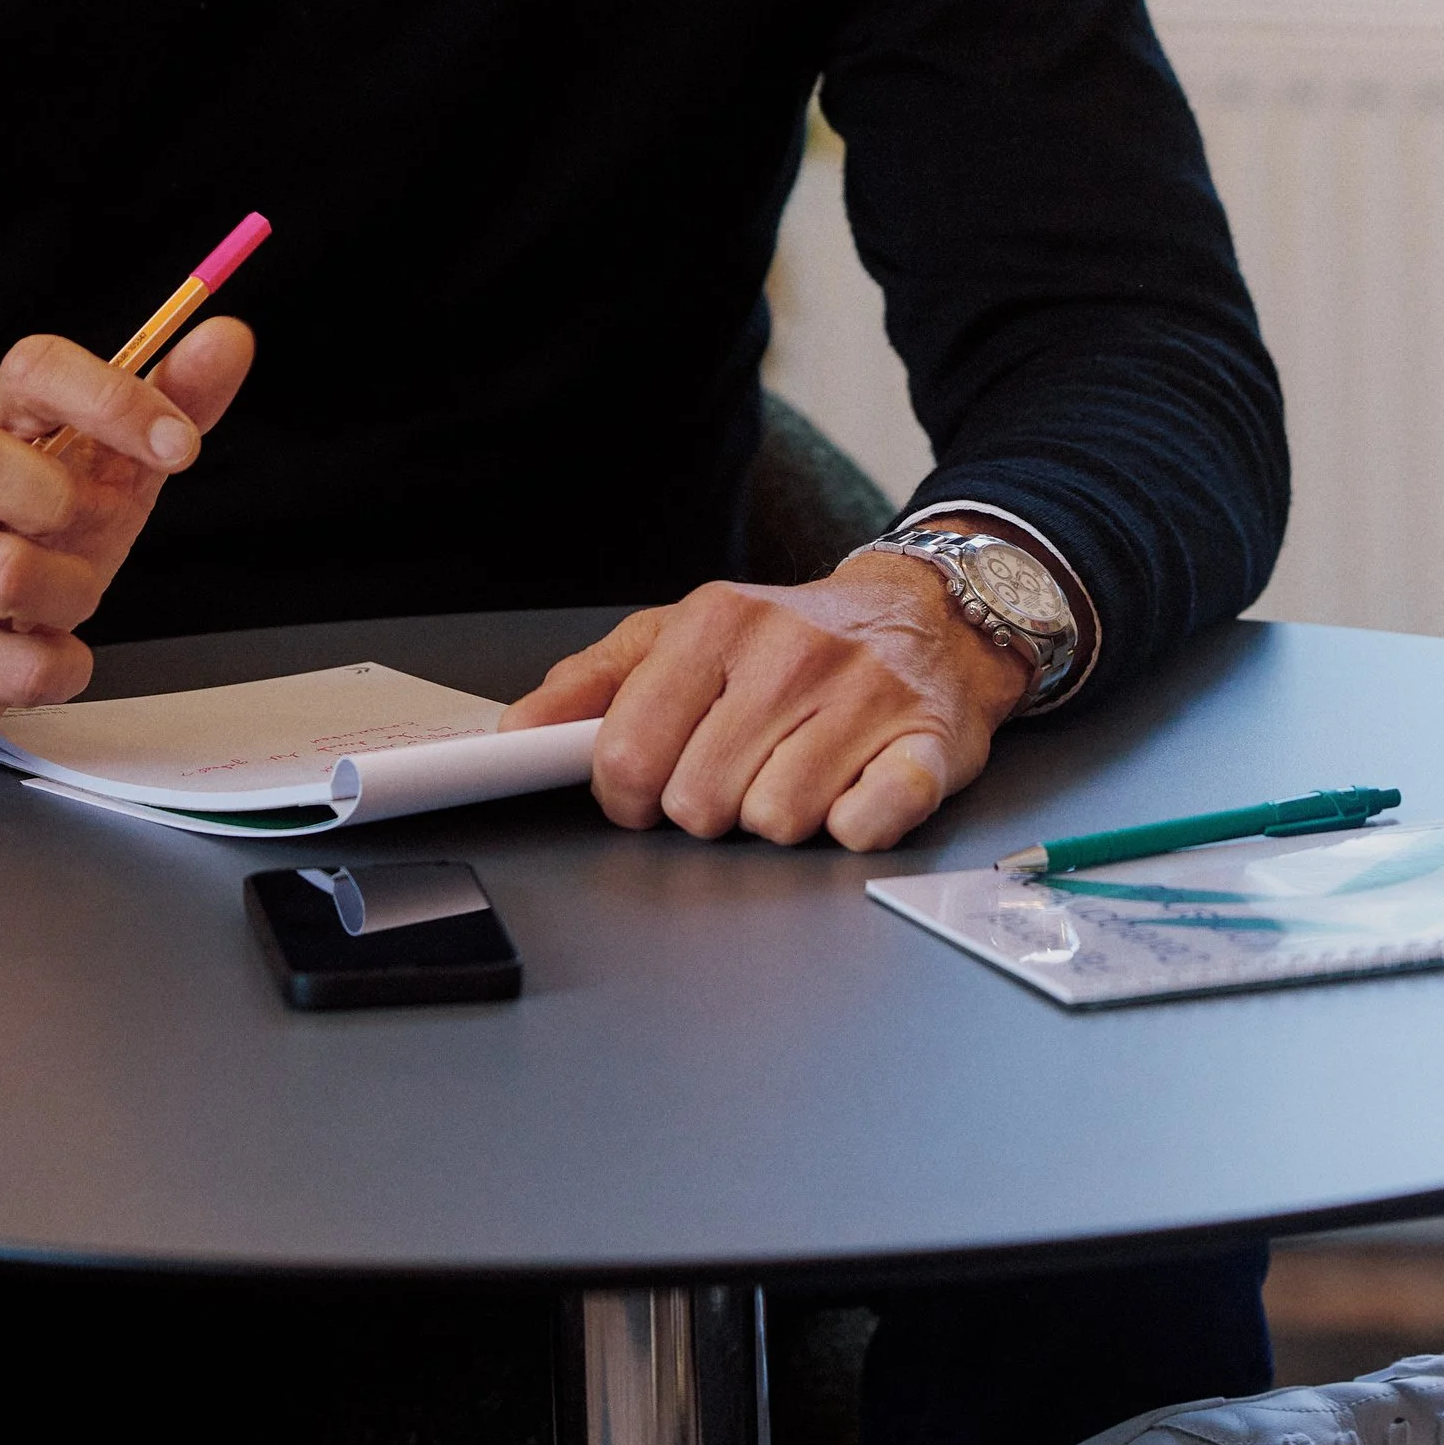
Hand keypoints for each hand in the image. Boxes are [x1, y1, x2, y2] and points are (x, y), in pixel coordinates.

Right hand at [0, 316, 255, 752]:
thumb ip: (171, 404)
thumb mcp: (110, 469)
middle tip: (90, 524)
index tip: (179, 444)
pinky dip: (66, 665)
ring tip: (69, 595)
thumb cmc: (37, 540)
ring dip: (69, 592)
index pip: (32, 367)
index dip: (109, 398)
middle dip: (56, 500)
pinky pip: (24, 666)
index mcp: (1, 426)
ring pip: (3, 571)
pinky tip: (53, 648)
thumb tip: (228, 338)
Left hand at [503, 555, 1031, 849]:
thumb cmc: (788, 639)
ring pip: (773, 823)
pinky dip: (848, 827)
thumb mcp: (677, 636)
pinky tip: (847, 792)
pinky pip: (862, 826)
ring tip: (791, 773)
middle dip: (703, 807)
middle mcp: (791, 653)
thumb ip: (591, 683)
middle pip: (696, 802)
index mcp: (717, 623)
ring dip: (774, 818)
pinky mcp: (926, 747)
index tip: (639, 790)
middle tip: (732, 772)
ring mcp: (864, 699)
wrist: (924, 617)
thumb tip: (517, 731)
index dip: (623, 793)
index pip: (629, 750)